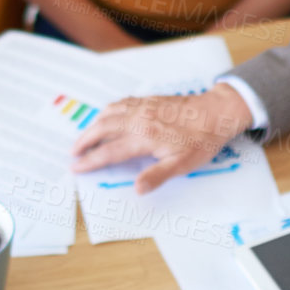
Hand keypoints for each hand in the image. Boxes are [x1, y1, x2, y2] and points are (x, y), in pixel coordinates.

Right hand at [71, 83, 252, 193]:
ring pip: (108, 113)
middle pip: (102, 129)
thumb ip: (157, 175)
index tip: (76, 167)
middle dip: (84, 141)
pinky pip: (120, 103)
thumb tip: (136, 189)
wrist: (217, 111)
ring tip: (85, 137)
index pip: (110, 151)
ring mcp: (143, 107)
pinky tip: (106, 116)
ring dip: (93, 125)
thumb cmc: (202, 140)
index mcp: (145, 137)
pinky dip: (107, 111)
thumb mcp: (183, 164)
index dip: (91, 160)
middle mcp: (139, 119)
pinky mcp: (148, 100)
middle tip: (73, 153)